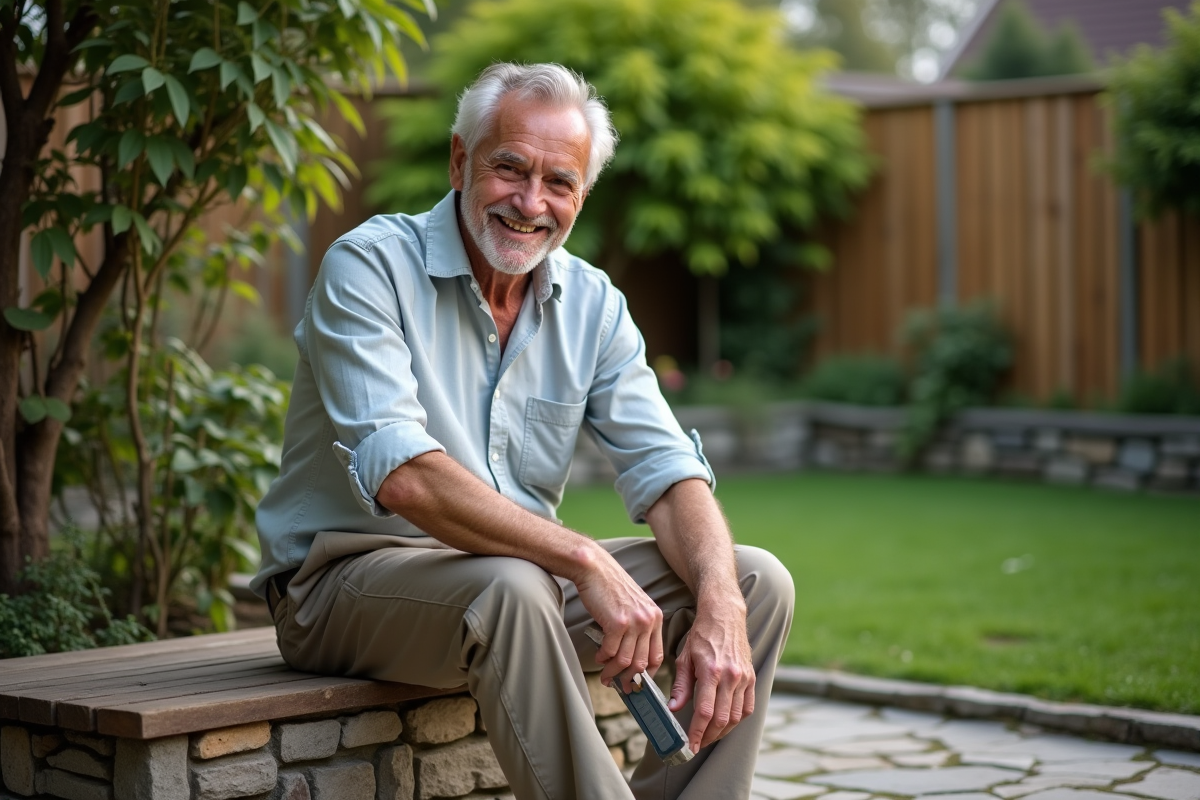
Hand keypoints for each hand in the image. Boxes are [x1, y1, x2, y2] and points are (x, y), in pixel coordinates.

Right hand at [572, 544, 663, 691]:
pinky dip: (603, 659)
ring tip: (605, 677)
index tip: (639, 682)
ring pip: (626, 661)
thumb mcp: (633, 606)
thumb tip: (630, 660)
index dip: (648, 674)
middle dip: (630, 679)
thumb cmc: (610, 587)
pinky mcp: (617, 623)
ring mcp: (634, 622)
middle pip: (642, 663)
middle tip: (620, 687)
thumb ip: (637, 629)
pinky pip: (610, 652)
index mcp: (655, 617)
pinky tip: (598, 657)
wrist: (594, 568)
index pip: (658, 655)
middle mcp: (648, 621)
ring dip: (613, 673)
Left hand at [668, 602, 754, 751]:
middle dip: (709, 737)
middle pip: (722, 719)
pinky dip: (737, 719)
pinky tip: (726, 723)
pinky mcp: (752, 677)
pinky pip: (748, 707)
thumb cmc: (702, 635)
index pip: (705, 711)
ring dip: (722, 732)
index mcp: (711, 671)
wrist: (725, 616)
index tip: (690, 745)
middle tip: (697, 745)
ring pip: (736, 717)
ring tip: (709, 736)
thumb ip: (681, 685)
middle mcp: (731, 677)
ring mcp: (744, 678)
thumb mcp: (685, 658)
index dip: (697, 733)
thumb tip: (673, 708)